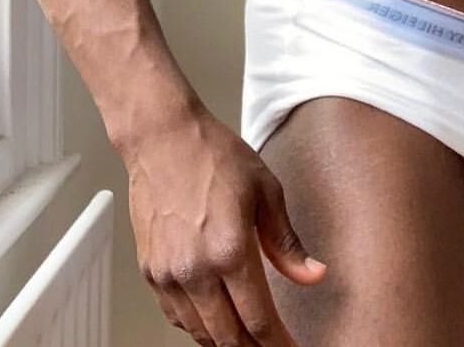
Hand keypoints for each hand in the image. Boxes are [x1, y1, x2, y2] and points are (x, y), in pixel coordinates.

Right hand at [123, 107, 326, 345]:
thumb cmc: (213, 155)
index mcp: (230, 251)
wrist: (163, 138)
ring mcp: (168, 274)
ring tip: (248, 338)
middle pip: (228, 337)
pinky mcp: (150, 272)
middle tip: (274, 346)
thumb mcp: (266, 191)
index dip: (279, 343)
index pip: (259, 320)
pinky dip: (198, 326)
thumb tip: (313, 275)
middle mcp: (195, 270)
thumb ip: (287, 243)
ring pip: (200, 333)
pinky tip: (215, 317)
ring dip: (226, 341)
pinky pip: (176, 316)